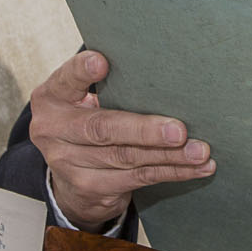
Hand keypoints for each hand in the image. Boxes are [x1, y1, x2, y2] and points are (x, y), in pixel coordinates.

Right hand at [29, 51, 213, 229]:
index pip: (66, 80)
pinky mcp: (88, 187)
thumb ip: (110, 85)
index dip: (82, 72)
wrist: (68, 175)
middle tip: (179, 130)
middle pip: (102, 129)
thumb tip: (165, 72)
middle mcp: (52, 130)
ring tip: (199, 151)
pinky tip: (195, 168)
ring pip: (126, 158)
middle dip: (145, 130)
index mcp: (51, 97)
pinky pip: (137, 178)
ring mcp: (67, 163)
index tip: (102, 62)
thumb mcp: (83, 98)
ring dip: (169, 156)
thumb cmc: (88, 119)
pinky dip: (171, 172)